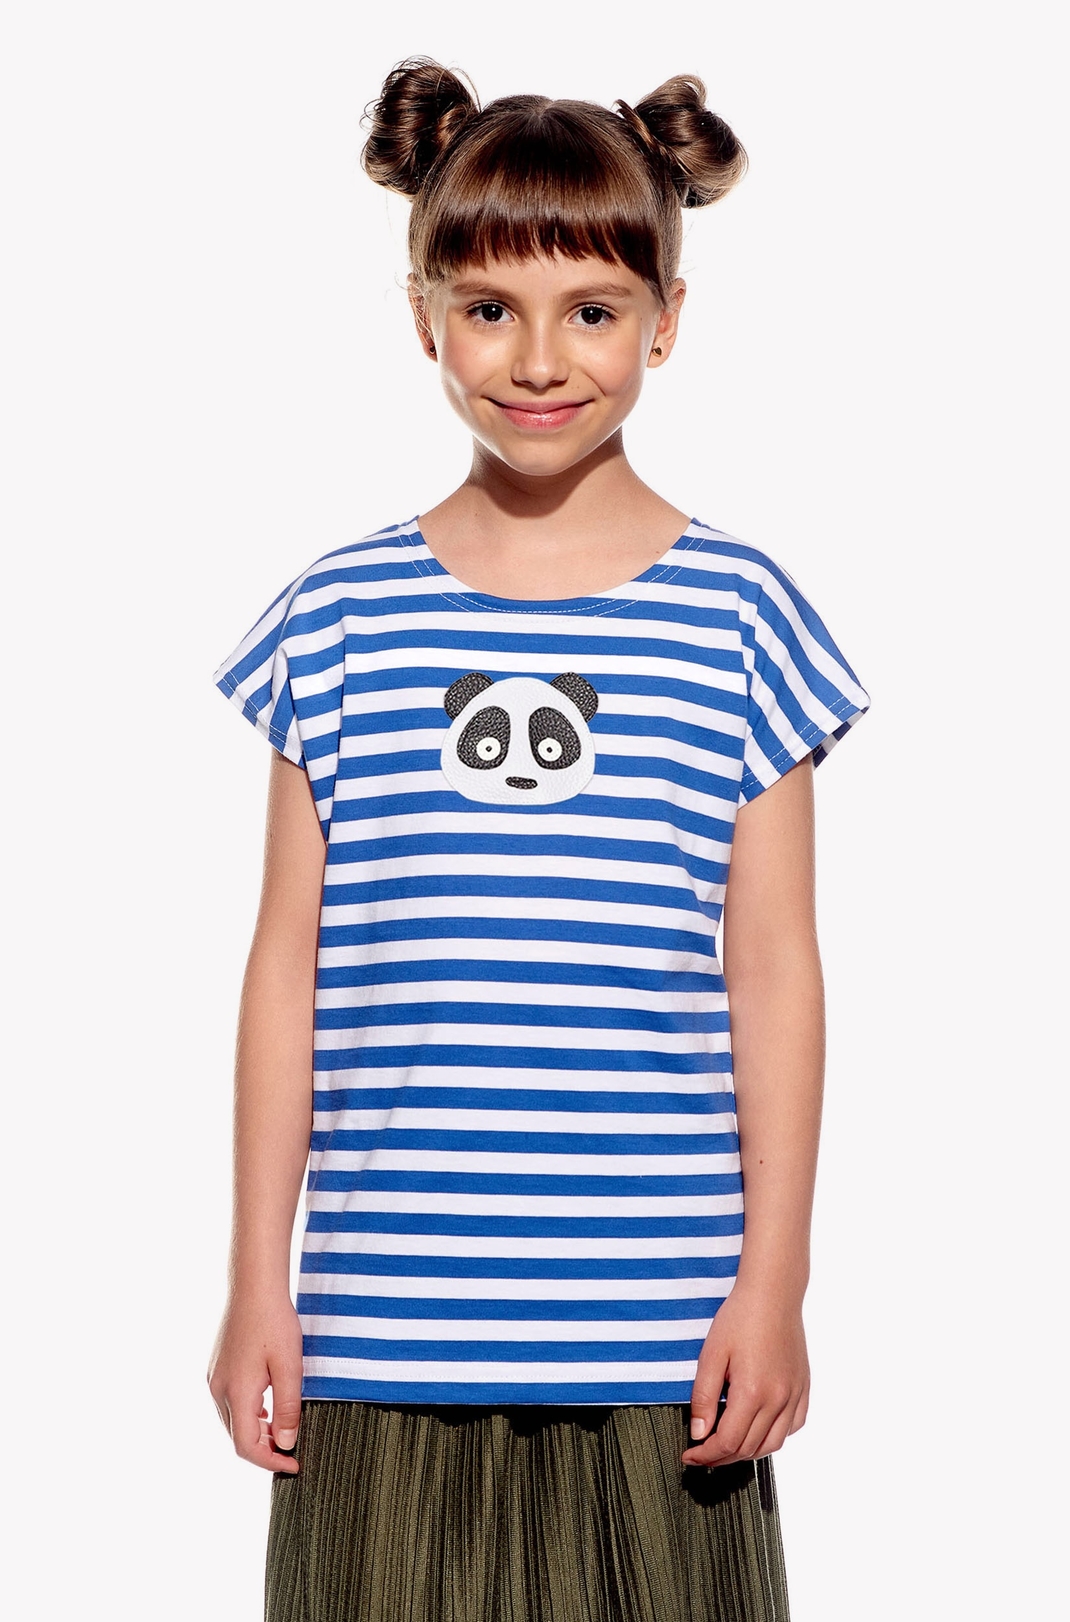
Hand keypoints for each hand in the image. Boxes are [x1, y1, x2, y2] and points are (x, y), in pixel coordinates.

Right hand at [207, 1292, 303, 1473]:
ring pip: (233, 1421)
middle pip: (238, 1437)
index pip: (247, 1447)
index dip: (271, 1462)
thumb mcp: (289, 1366)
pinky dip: (249, 1415)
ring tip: (284, 1430)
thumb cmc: (274, 1322)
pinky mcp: (218, 1368)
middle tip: (293, 1450)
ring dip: (257, 1433)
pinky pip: (231, 1403)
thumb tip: (285, 1444)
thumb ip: (287, 1408)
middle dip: (264, 1450)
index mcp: (236, 1393)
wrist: (253, 1286)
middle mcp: (219, 1390)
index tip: (294, 1465)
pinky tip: (268, 1407)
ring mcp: (215, 1378)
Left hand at [681, 1285, 809, 1468]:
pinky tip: (758, 1429)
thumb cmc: (740, 1318)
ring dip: (747, 1453)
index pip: (728, 1442)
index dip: (705, 1455)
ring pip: (773, 1444)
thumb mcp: (711, 1354)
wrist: (773, 1294)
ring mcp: (794, 1395)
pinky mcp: (803, 1388)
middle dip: (722, 1457)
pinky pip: (792, 1427)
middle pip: (749, 1449)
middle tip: (702, 1453)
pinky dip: (774, 1437)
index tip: (689, 1455)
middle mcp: (778, 1399)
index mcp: (752, 1392)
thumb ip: (704, 1397)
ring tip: (727, 1446)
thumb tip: (700, 1433)